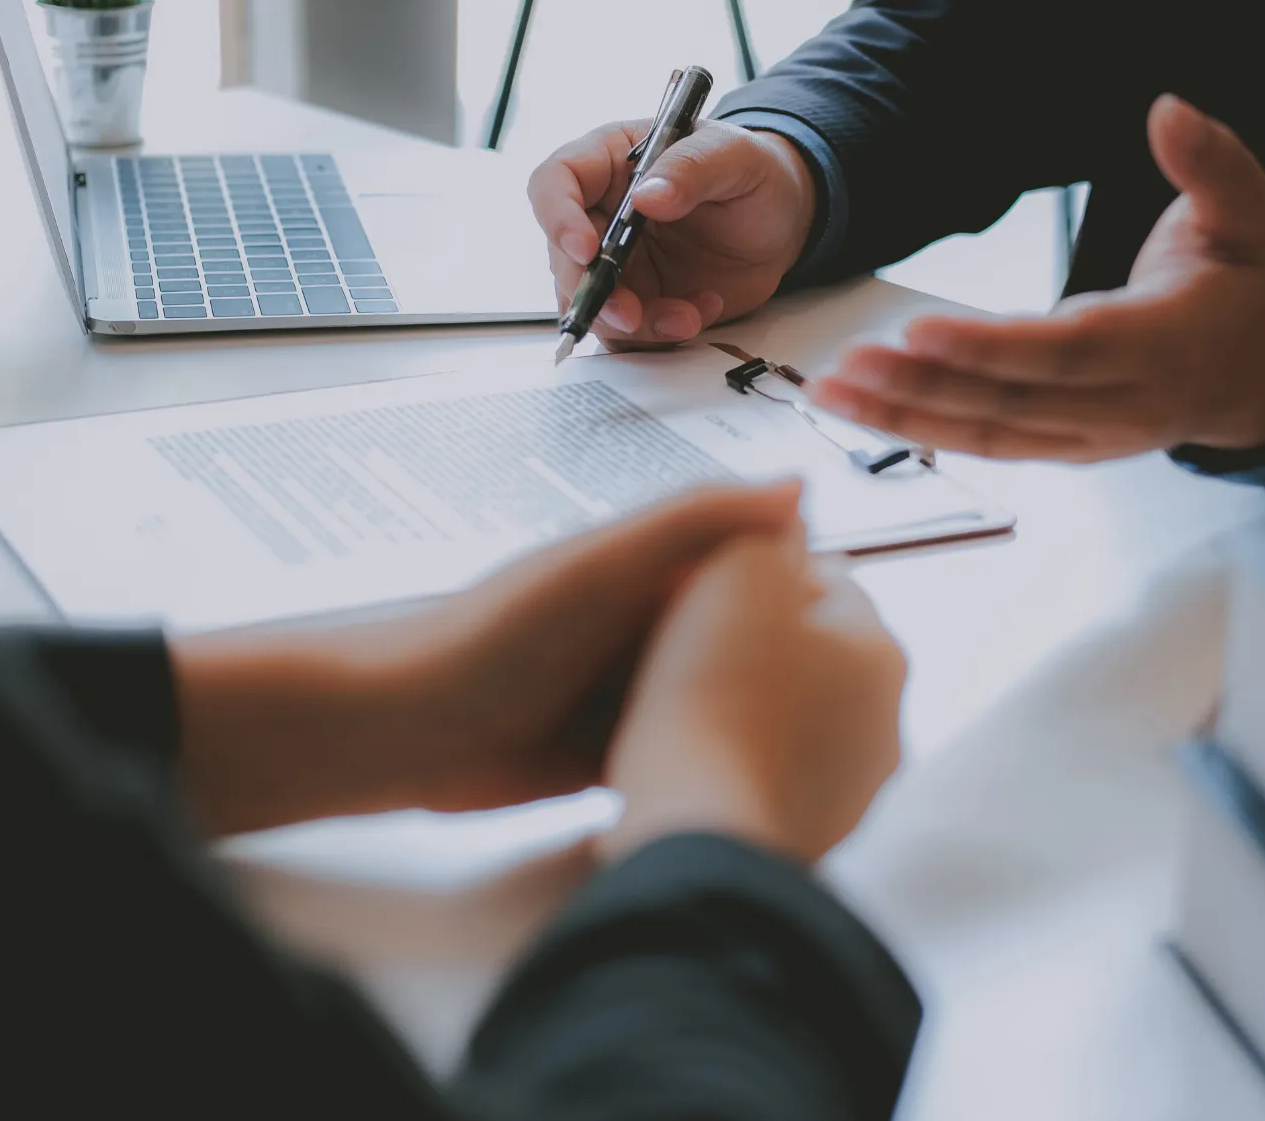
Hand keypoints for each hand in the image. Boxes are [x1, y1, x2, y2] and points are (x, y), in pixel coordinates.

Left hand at [170, 481, 803, 835]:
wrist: (406, 734)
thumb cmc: (492, 637)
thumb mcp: (602, 565)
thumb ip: (694, 522)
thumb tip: (797, 486)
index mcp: (648, 564)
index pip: (749, 560)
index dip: (802, 583)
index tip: (858, 615)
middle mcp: (644, 622)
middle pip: (741, 634)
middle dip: (787, 660)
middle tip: (856, 694)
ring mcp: (629, 687)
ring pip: (718, 697)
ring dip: (755, 716)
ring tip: (823, 742)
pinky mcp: (614, 749)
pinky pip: (682, 748)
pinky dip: (713, 758)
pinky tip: (760, 778)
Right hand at [528, 119, 815, 347]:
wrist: (782, 221)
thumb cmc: (752, 173)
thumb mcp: (733, 155)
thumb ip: (691, 168)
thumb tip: (647, 196)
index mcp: (609, 161)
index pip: (556, 182)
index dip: (558, 217)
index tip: (586, 249)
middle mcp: (602, 214)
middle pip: (565, 257)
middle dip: (593, 292)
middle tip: (630, 314)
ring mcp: (618, 263)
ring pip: (594, 303)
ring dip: (633, 323)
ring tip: (687, 316)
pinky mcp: (639, 300)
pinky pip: (629, 332)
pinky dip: (659, 334)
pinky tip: (699, 313)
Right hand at [601, 516, 907, 865]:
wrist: (693, 827)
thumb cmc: (715, 697)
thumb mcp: (738, 569)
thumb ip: (766, 527)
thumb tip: (786, 512)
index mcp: (883, 653)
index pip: (827, 580)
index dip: (757, 569)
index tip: (705, 581)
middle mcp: (885, 726)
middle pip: (810, 653)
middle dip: (755, 640)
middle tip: (684, 638)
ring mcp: (851, 792)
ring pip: (790, 719)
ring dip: (744, 705)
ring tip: (675, 701)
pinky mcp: (808, 840)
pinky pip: (765, 777)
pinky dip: (733, 763)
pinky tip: (686, 758)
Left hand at [810, 95, 1264, 460]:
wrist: (1261, 374)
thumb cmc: (1241, 286)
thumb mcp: (1249, 211)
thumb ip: (1210, 160)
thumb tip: (1168, 109)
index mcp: (1165, 344)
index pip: (1068, 350)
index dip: (992, 347)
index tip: (920, 330)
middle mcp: (1123, 404)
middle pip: (1010, 401)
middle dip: (923, 386)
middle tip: (848, 362)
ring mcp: (1090, 436)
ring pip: (987, 433)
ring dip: (904, 416)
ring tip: (831, 390)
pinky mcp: (1063, 449)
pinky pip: (986, 445)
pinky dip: (921, 431)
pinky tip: (864, 410)